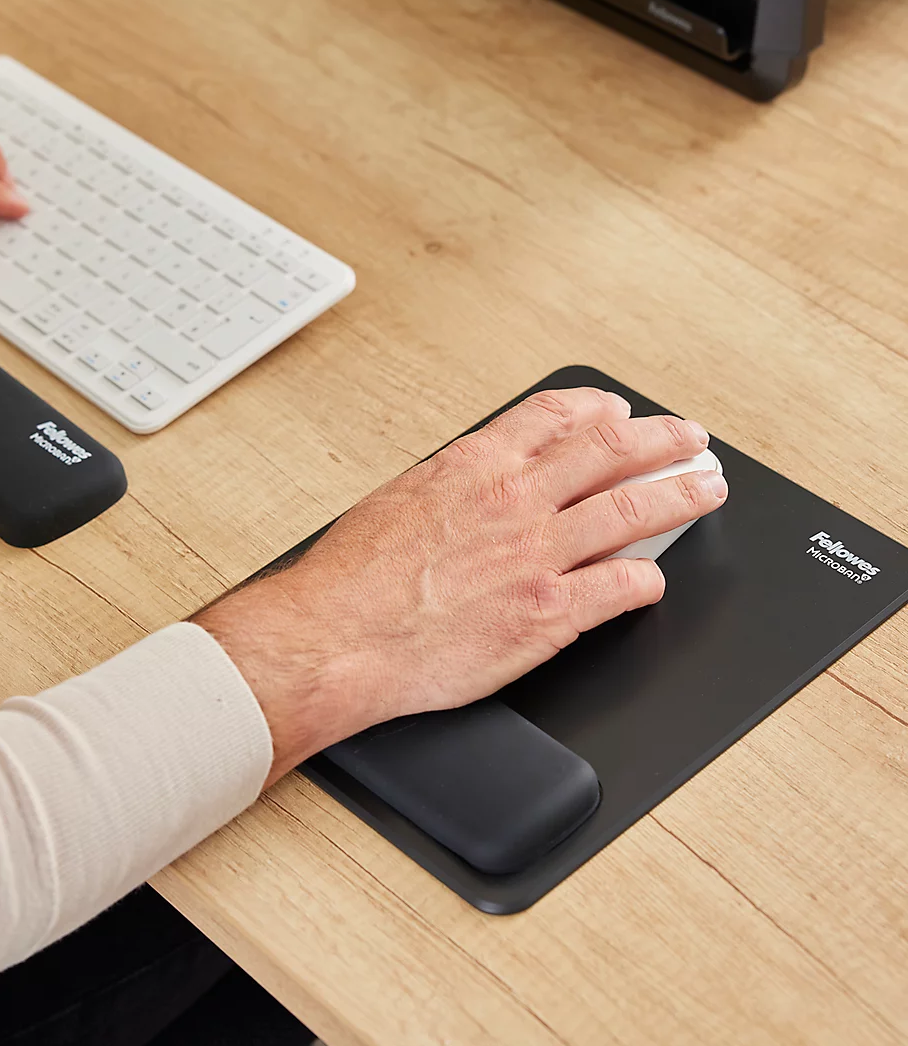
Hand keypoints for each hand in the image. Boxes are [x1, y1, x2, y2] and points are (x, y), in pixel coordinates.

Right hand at [194, 387, 728, 783]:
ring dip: (680, 495)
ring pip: (634, 510)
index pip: (556, 416)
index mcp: (475, 466)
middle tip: (688, 439)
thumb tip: (480, 478)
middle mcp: (515, 501)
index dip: (600, 409)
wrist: (338, 636)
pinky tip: (652, 580)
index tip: (619, 411)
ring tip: (706, 489)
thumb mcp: (399, 499)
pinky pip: (621, 587)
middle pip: (611, 452)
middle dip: (662, 440)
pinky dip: (646, 579)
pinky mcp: (548, 614)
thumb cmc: (352, 576)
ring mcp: (537, 556)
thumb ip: (454, 483)